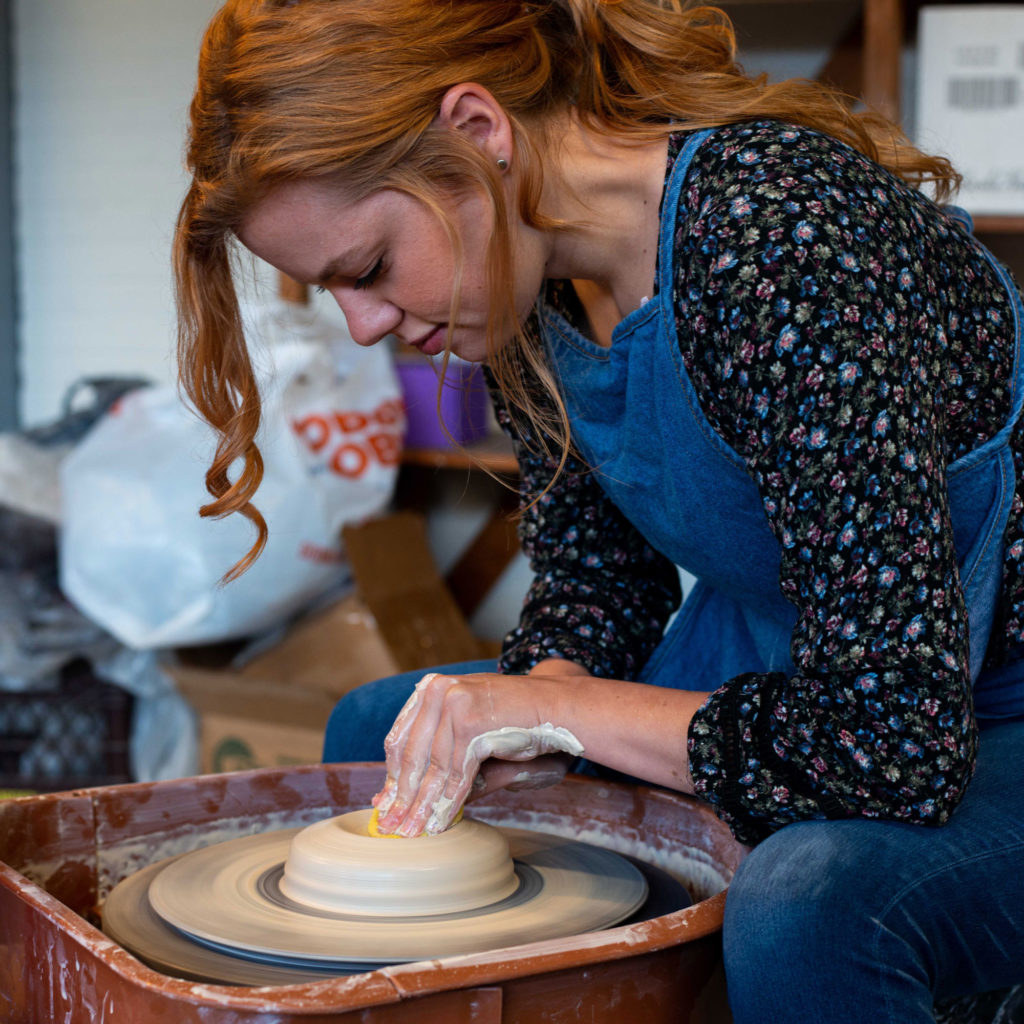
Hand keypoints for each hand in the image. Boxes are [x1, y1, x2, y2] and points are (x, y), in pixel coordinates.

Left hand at [372, 668, 583, 836]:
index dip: (393, 777)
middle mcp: (438, 691)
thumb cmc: (521, 726)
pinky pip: (455, 774)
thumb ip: (445, 767)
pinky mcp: (471, 723)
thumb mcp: (474, 743)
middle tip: (391, 828)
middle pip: (411, 755)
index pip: (402, 738)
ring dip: (422, 806)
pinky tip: (439, 824)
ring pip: (432, 768)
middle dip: (402, 797)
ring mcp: (453, 703)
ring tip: (412, 833)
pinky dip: (448, 804)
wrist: (561, 708)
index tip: (384, 806)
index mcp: (432, 689)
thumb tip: (412, 802)